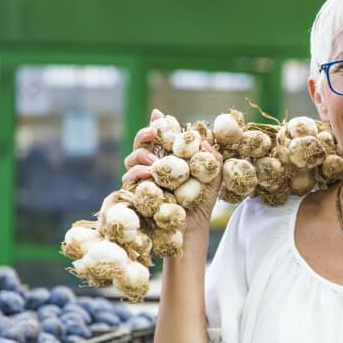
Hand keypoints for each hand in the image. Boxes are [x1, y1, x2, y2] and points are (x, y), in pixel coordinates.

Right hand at [122, 109, 222, 232]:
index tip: (158, 115)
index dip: (157, 124)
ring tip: (156, 162)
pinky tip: (149, 174)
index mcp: (170, 159)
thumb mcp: (213, 176)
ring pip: (132, 159)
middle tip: (153, 133)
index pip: (160, 137)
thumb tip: (201, 140)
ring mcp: (143, 180)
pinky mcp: (136, 193)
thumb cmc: (202, 201)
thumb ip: (212, 157)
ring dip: (142, 155)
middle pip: (140, 144)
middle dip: (144, 134)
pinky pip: (128, 178)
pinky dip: (137, 172)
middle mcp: (154, 167)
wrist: (192, 226)